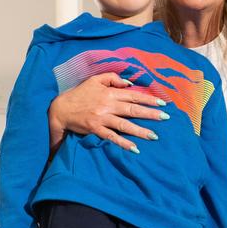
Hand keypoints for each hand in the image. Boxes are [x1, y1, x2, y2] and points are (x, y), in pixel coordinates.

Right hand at [47, 72, 167, 151]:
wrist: (61, 108)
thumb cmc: (79, 94)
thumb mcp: (94, 80)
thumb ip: (112, 78)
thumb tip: (130, 83)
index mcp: (109, 93)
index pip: (133, 95)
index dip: (148, 98)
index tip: (162, 102)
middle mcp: (107, 105)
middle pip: (132, 109)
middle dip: (150, 114)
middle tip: (165, 117)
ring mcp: (102, 118)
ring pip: (124, 125)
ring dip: (140, 131)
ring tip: (154, 136)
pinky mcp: (95, 129)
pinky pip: (112, 137)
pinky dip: (123, 143)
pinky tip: (135, 149)